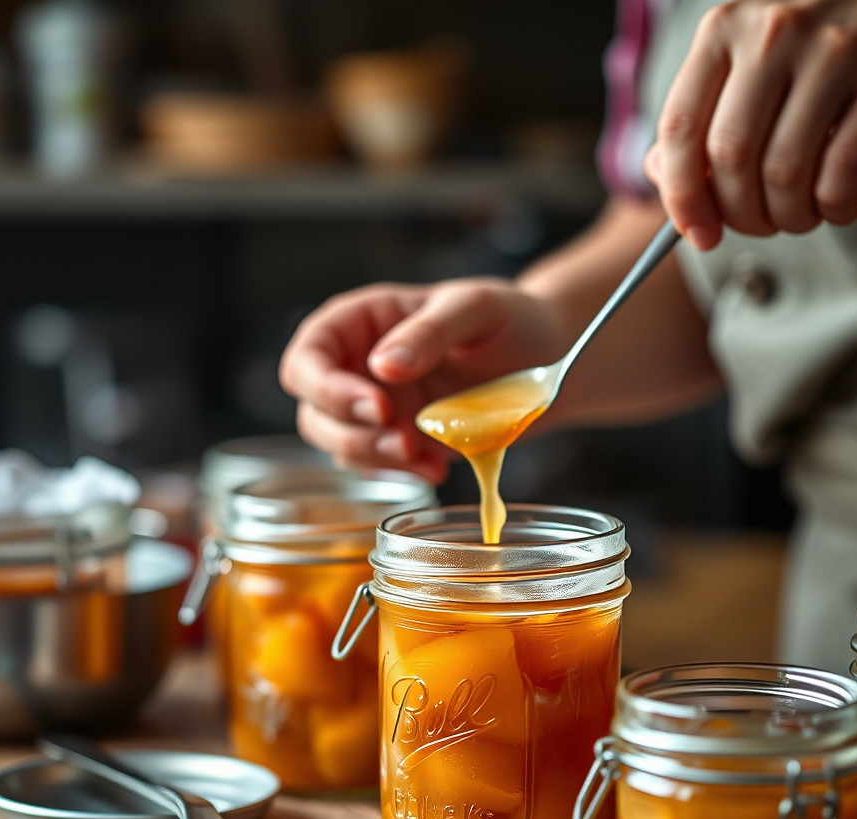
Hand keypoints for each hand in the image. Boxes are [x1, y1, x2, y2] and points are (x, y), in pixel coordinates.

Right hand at [279, 279, 562, 482]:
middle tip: (404, 439)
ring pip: (340, 445)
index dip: (326, 387)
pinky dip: (403, 472)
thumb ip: (430, 330)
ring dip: (375, 458)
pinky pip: (380, 466)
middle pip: (314, 409)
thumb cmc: (510, 317)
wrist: (547, 357)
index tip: (377, 405)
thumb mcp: (475, 308)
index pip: (309, 357)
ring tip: (423, 456)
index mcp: (361, 322)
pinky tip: (438, 467)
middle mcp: (358, 366)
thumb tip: (383, 364)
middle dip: (352, 432)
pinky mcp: (402, 441)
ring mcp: (377, 408)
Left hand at [645, 0, 856, 248]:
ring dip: (788, 217)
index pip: (678, 129)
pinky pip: (842, 173)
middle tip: (760, 226)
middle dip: (740, 216)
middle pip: (730, 160)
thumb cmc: (835, 20)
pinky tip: (841, 206)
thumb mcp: (757, 45)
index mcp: (727, 27)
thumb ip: (707, 104)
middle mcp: (775, 32)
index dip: (681, 197)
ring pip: (783, 174)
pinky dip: (835, 207)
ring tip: (801, 216)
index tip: (696, 233)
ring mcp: (837, 52)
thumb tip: (659, 175)